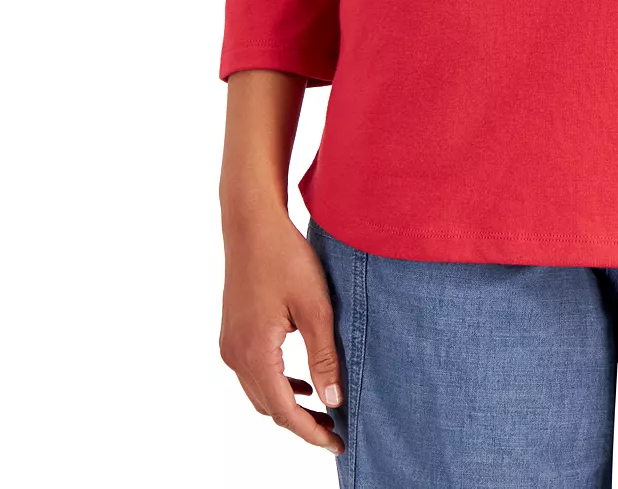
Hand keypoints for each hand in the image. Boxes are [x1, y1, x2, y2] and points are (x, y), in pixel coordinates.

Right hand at [219, 204, 343, 454]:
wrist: (252, 225)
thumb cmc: (286, 258)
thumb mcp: (315, 307)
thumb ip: (324, 356)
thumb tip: (332, 399)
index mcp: (255, 353)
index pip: (283, 410)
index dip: (310, 431)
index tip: (337, 443)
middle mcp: (235, 355)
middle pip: (269, 407)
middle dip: (301, 424)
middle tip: (334, 432)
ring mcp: (230, 345)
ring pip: (260, 392)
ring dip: (288, 406)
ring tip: (322, 411)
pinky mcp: (232, 333)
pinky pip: (254, 374)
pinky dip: (277, 385)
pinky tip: (300, 382)